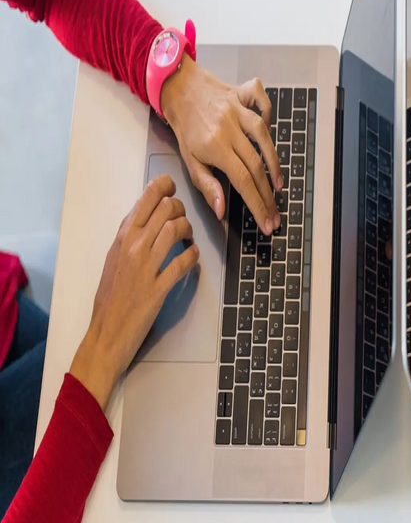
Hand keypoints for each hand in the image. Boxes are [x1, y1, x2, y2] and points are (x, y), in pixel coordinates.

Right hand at [70, 175, 199, 408]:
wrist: (105, 334)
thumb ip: (129, 238)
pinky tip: (194, 258)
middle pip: (165, 208)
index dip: (164, 187)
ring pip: (175, 229)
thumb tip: (145, 217)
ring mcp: (144, 267)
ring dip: (189, 230)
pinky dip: (193, 257)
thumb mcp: (114, 260)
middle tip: (183, 219)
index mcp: (121, 238)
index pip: (145, 199)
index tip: (173, 189)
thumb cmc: (110, 298)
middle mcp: (132, 247)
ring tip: (189, 238)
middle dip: (181, 208)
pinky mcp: (157, 288)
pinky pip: (182, 263)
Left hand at [160, 55, 282, 234]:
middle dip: (268, 195)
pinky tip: (269, 132)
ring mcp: (237, 109)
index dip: (257, 204)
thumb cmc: (185, 128)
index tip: (267, 223)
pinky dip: (268, 112)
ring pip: (264, 135)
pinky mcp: (242, 93)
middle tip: (275, 215)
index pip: (242, 181)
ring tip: (278, 185)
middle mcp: (228, 127)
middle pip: (256, 165)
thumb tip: (221, 211)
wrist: (177, 89)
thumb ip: (207, 186)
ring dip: (274, 162)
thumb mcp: (189, 162)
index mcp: (214, 146)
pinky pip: (261, 100)